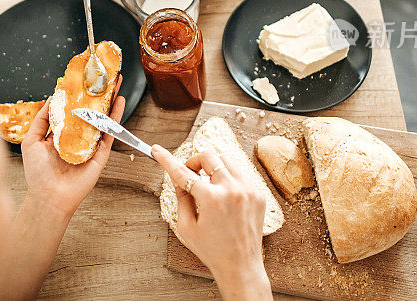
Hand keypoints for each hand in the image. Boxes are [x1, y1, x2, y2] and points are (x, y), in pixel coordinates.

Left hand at [21, 78, 124, 218]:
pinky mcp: (101, 153)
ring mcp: (91, 144)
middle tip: (103, 75)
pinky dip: (115, 117)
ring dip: (110, 99)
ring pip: (103, 117)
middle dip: (97, 93)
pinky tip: (119, 102)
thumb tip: (50, 99)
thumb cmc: (38, 173)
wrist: (49, 197)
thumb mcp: (31, 141)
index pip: (71, 109)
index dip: (77, 94)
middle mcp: (77, 137)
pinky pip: (110, 132)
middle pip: (90, 110)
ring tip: (115, 82)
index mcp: (61, 133)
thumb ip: (41, 120)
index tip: (82, 78)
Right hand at [152, 146, 271, 300]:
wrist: (241, 266)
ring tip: (207, 185)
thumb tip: (178, 179)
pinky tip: (223, 195)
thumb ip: (181, 198)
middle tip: (190, 173)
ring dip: (213, 167)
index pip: (183, 172)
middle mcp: (232, 189)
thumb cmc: (213, 251)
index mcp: (212, 199)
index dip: (167, 160)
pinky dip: (228, 178)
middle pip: (209, 155)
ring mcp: (248, 190)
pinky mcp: (258, 194)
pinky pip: (240, 174)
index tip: (158, 150)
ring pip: (226, 160)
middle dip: (195, 161)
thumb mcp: (187, 227)